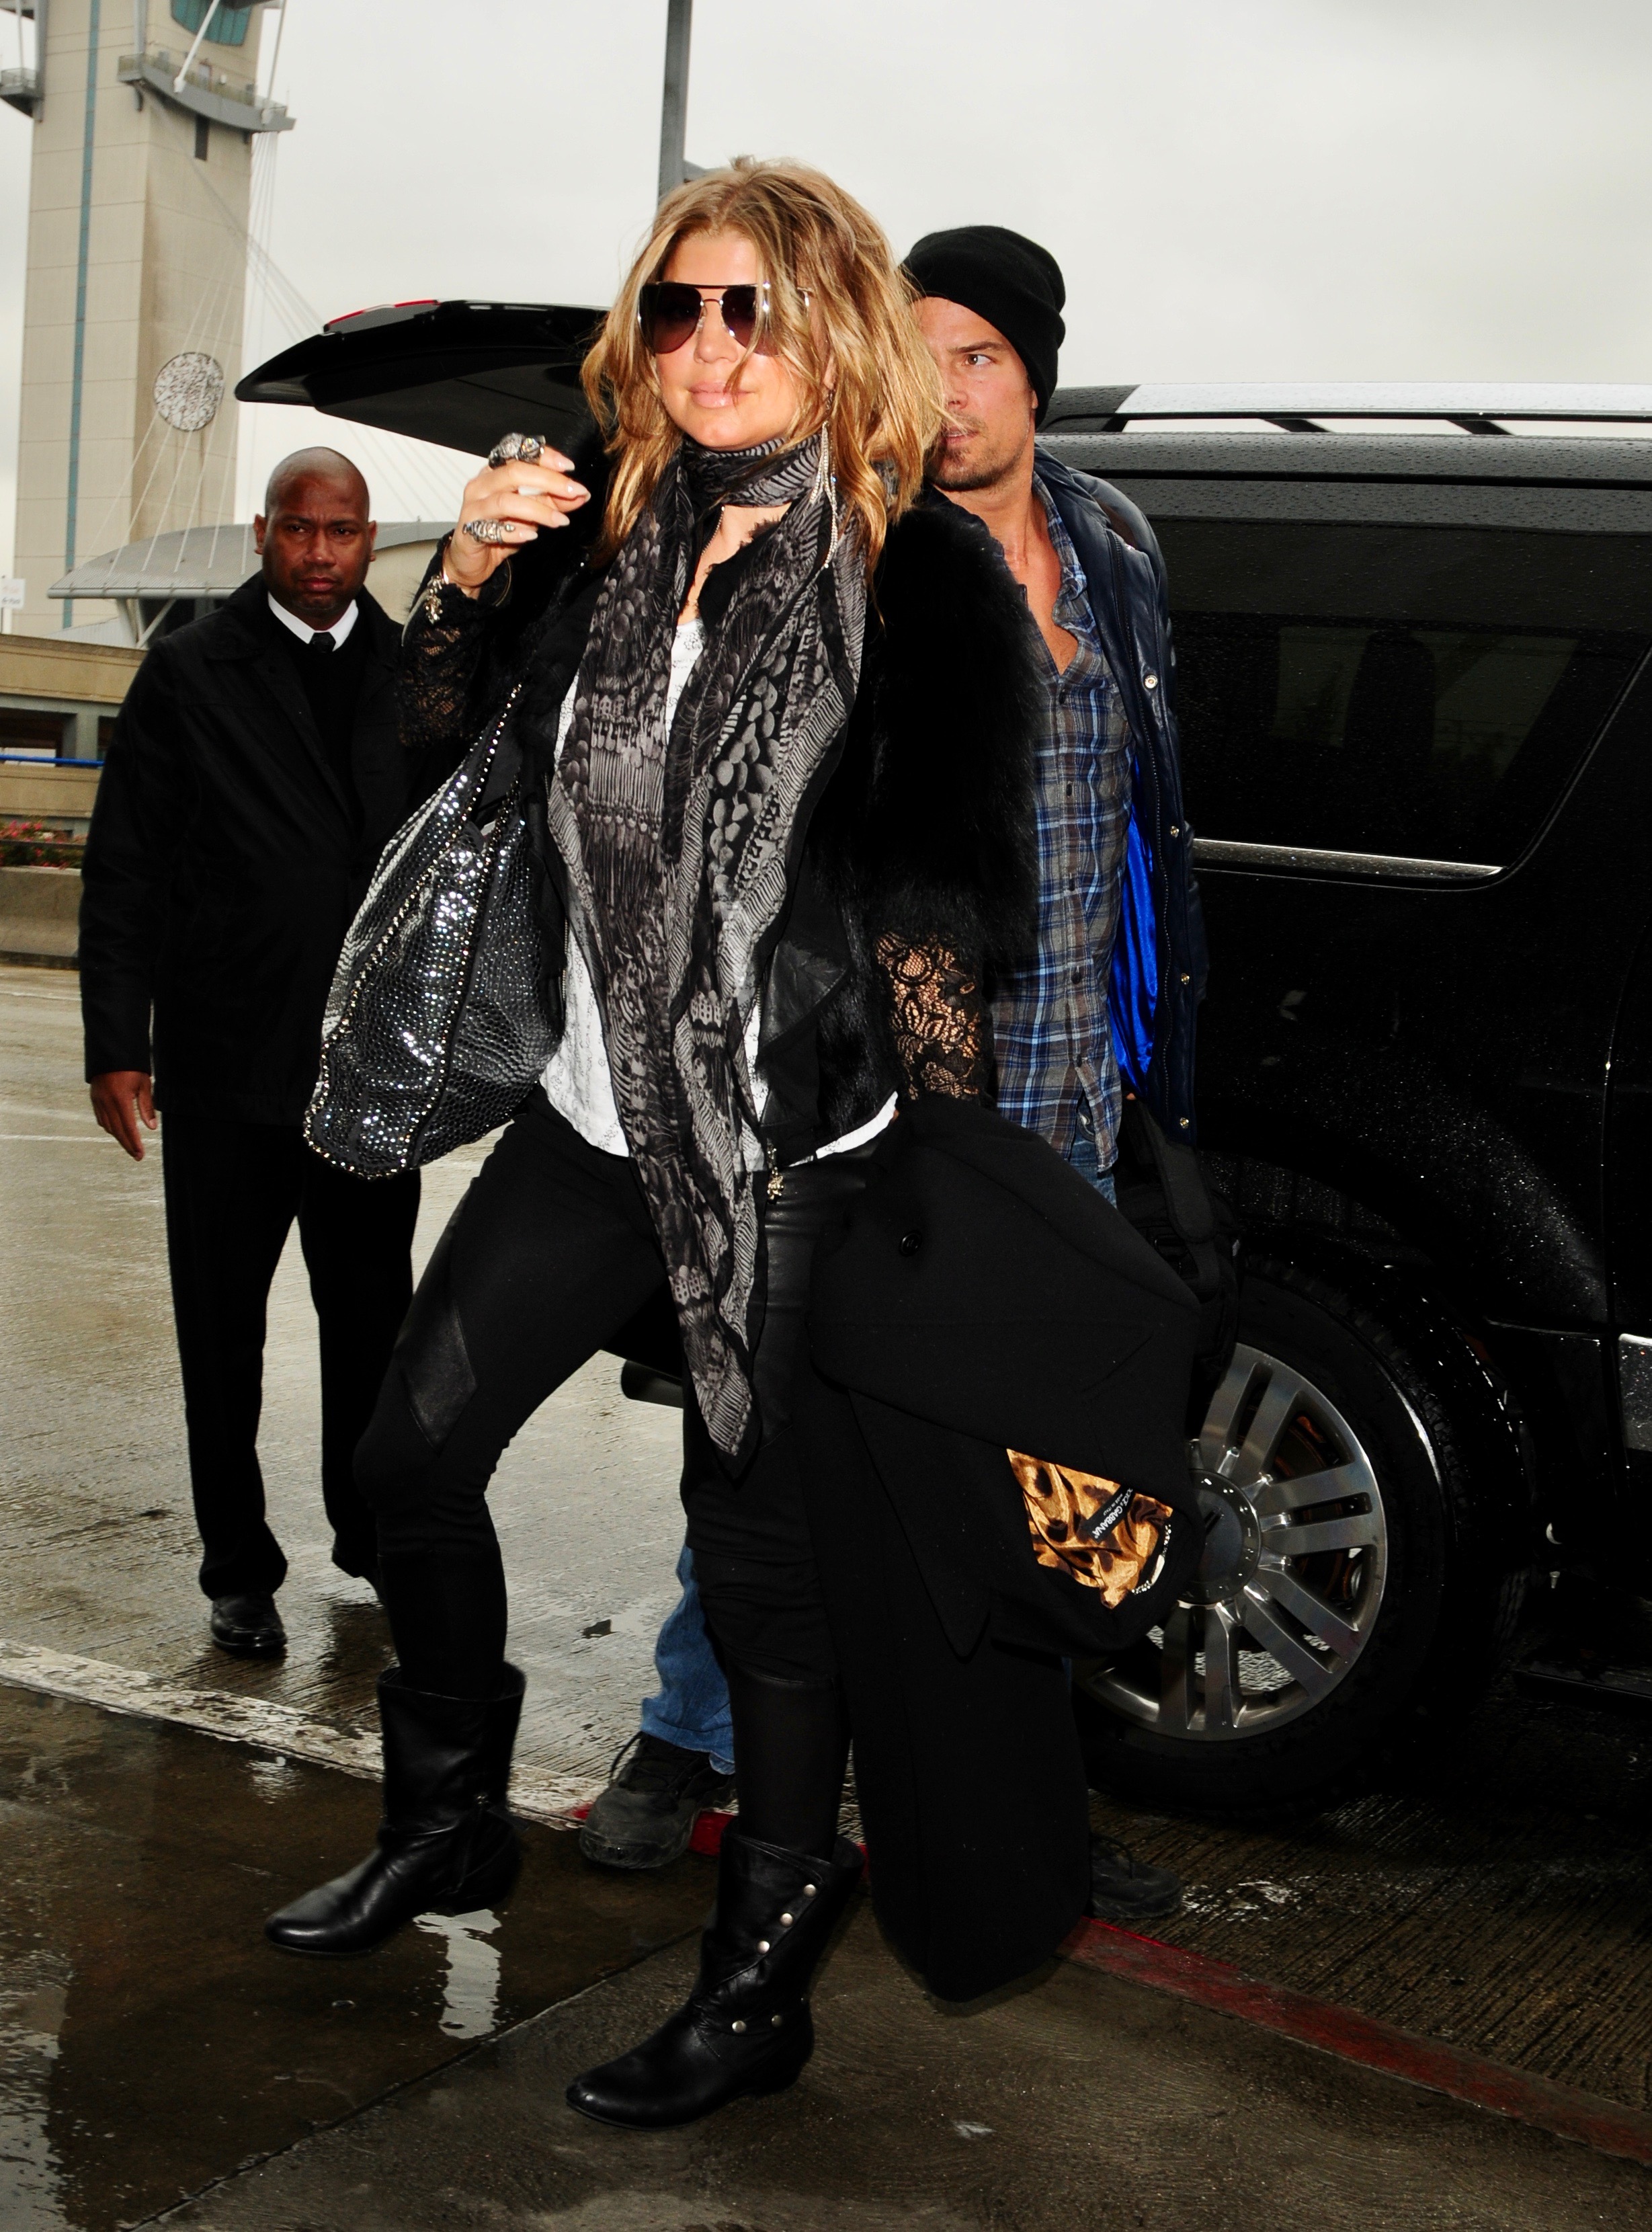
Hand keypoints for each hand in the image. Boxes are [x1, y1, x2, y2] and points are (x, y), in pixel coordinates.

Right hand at [90, 1070, 156, 1160]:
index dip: (134, 1143)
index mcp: (120, 1099)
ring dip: (118, 1137)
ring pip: (107, 1126)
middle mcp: (106, 1102)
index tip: (140, 1154)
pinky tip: (117, 1130)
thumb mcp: (144, 1084)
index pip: (128, 1128)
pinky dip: (109, 1127)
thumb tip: (151, 1127)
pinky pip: (101, 1118)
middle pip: (117, 1131)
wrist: (111, 1051)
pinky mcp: (94, 1098)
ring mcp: (98, 1100)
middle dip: (127, 1144)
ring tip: (129, 1144)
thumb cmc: (131, 1066)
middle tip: (136, 1155)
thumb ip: (147, 1107)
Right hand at [445, 448, 590, 592]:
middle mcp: (481, 484)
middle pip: (514, 472)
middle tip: (574, 491)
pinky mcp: (469, 532)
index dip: (544, 457)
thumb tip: (580, 495)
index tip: (569, 467)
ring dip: (538, 509)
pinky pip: (493, 529)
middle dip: (549, 480)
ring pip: (506, 501)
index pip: (519, 453)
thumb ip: (553, 502)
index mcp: (495, 472)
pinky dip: (515, 532)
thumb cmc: (499, 531)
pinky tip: (532, 536)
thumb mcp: (531, 514)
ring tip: (561, 521)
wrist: (472, 561)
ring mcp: (474, 507)